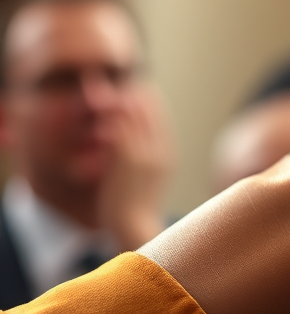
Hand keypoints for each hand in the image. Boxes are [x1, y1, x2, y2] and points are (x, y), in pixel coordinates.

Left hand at [96, 83, 170, 249]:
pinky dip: (109, 116)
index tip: (135, 92)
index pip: (160, 118)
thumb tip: (131, 151)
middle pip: (148, 111)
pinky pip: (118, 127)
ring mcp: (145, 152)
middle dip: (131, 94)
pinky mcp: (127, 157)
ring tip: (100, 89)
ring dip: (116, 100)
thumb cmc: (136, 210)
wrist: (136, 228)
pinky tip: (98, 111)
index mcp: (167, 155)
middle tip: (114, 84)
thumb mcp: (146, 182)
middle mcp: (160, 149)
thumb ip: (143, 161)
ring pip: (132, 115)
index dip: (147, 102)